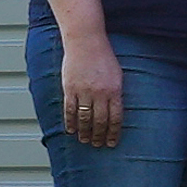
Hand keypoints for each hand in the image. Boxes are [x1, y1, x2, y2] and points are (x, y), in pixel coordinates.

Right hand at [54, 31, 132, 147]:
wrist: (85, 41)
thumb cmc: (103, 57)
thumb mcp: (117, 75)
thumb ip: (116, 94)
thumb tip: (115, 114)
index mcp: (114, 90)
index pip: (115, 118)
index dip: (113, 133)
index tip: (111, 143)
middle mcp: (100, 93)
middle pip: (100, 121)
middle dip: (99, 136)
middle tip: (97, 145)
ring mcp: (84, 91)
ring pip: (84, 118)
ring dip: (85, 132)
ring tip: (85, 140)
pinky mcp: (70, 88)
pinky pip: (69, 110)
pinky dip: (70, 122)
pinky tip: (71, 130)